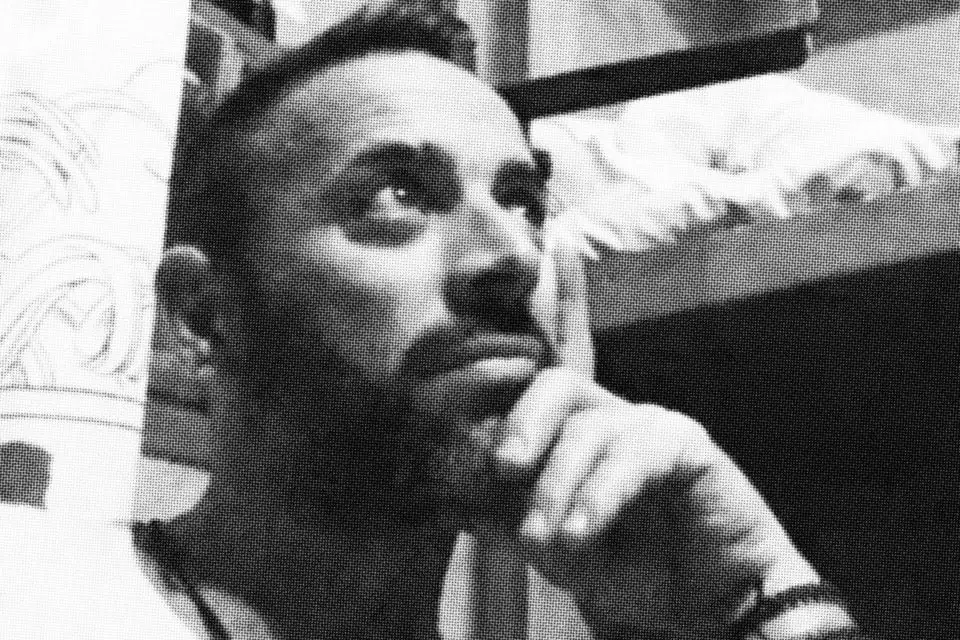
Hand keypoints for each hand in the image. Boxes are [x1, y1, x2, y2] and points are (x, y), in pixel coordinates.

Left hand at [480, 239, 818, 638]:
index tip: (455, 459)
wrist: (706, 610)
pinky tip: (579, 531)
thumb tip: (445, 498)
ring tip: (542, 540)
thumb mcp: (554, 550)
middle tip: (501, 468)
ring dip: (557, 484)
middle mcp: (612, 418)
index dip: (491, 419)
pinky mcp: (689, 446)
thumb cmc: (630, 571)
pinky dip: (599, 494)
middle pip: (558, 385)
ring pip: (591, 428)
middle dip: (523, 423)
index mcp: (575, 432)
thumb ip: (506, 521)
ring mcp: (650, 426)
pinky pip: (637, 454)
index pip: (526, 399)